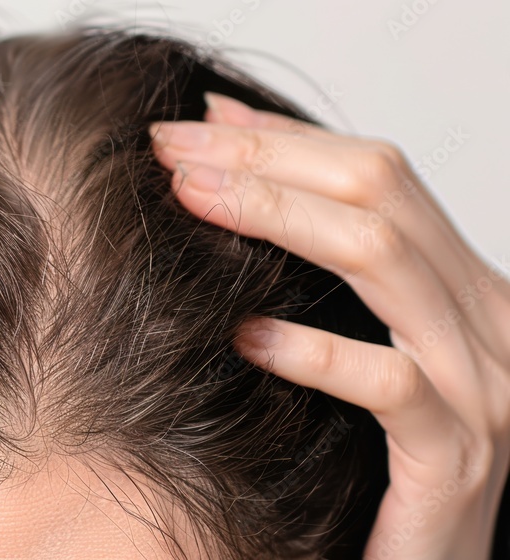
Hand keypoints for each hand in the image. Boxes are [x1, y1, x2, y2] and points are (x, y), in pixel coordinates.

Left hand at [150, 92, 509, 559]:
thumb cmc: (372, 457)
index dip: (280, 137)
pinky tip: (244, 335)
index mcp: (457, 285)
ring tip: (190, 203)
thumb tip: (219, 171)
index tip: (191, 125)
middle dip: (265, 159)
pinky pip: (391, 385)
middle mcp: (483, 319)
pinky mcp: (454, 459)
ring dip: (276, 217)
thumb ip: (307, 265)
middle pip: (377, 193)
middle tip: (170, 151)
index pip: (375, 173)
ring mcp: (480, 387)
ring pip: (384, 260)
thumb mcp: (348, 343)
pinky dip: (313, 351)